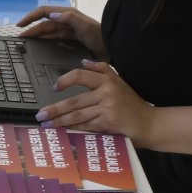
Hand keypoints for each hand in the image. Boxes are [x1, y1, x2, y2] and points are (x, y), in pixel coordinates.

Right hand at [17, 5, 106, 58]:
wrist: (114, 48)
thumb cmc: (100, 36)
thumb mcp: (86, 26)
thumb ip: (69, 18)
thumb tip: (51, 15)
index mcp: (67, 14)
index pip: (44, 12)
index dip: (31, 17)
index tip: (20, 25)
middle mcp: (66, 21)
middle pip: (43, 24)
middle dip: (31, 29)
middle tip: (19, 39)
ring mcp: (68, 31)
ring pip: (47, 32)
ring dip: (36, 36)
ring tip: (25, 43)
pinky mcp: (70, 41)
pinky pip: (53, 40)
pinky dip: (44, 42)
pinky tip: (38, 47)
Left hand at [35, 59, 156, 141]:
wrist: (151, 123)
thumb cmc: (133, 104)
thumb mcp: (120, 81)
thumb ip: (102, 69)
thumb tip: (83, 62)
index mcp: (107, 80)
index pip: (80, 75)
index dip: (64, 80)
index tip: (55, 87)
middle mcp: (107, 92)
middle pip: (74, 100)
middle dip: (55, 108)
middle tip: (41, 114)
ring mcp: (108, 108)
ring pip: (77, 115)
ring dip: (60, 121)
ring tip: (47, 124)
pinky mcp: (109, 123)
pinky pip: (86, 126)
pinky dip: (74, 129)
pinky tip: (63, 130)